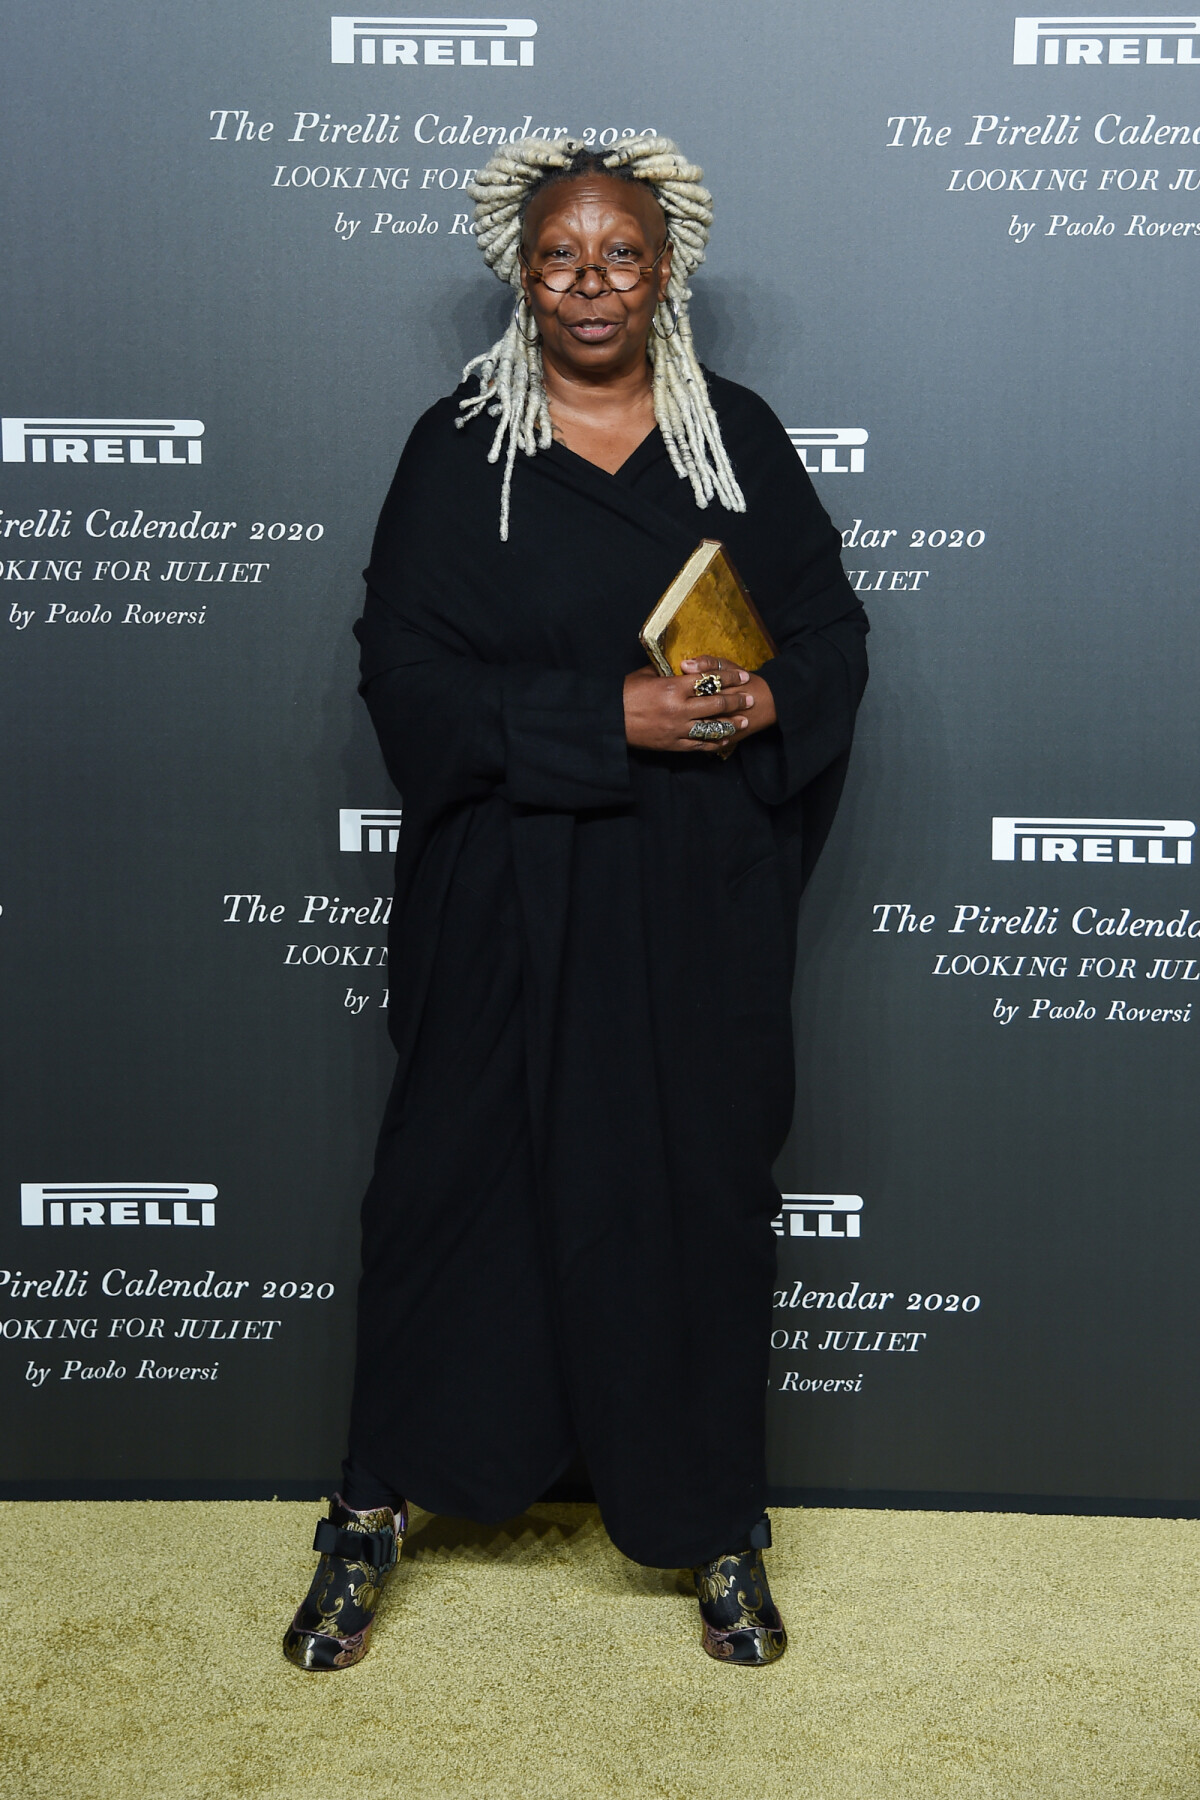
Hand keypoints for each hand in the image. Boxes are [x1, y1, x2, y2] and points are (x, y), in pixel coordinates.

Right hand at [622, 655, 775, 752]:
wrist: (609, 720)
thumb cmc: (624, 694)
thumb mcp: (646, 675)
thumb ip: (667, 670)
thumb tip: (683, 665)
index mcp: (673, 687)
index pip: (709, 680)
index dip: (729, 678)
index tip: (742, 677)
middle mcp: (679, 708)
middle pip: (716, 704)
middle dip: (736, 701)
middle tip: (751, 698)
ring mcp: (677, 728)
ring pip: (711, 727)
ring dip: (730, 723)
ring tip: (744, 721)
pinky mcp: (672, 744)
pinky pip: (698, 745)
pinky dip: (714, 742)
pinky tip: (725, 740)